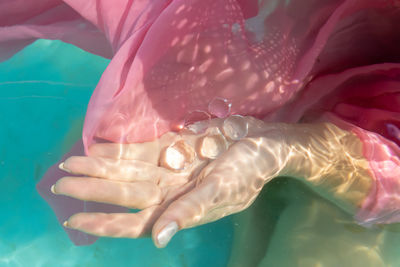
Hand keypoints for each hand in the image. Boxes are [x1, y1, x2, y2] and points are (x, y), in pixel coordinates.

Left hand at [52, 116, 287, 247]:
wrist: (264, 142)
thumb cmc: (249, 169)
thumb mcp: (223, 190)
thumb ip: (191, 211)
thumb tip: (160, 240)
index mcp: (180, 207)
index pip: (135, 221)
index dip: (106, 222)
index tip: (74, 220)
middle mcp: (169, 190)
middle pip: (124, 192)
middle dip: (93, 188)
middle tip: (60, 182)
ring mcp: (168, 167)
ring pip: (127, 170)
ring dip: (99, 167)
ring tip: (69, 163)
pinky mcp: (172, 146)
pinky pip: (139, 150)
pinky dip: (118, 149)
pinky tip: (97, 147)